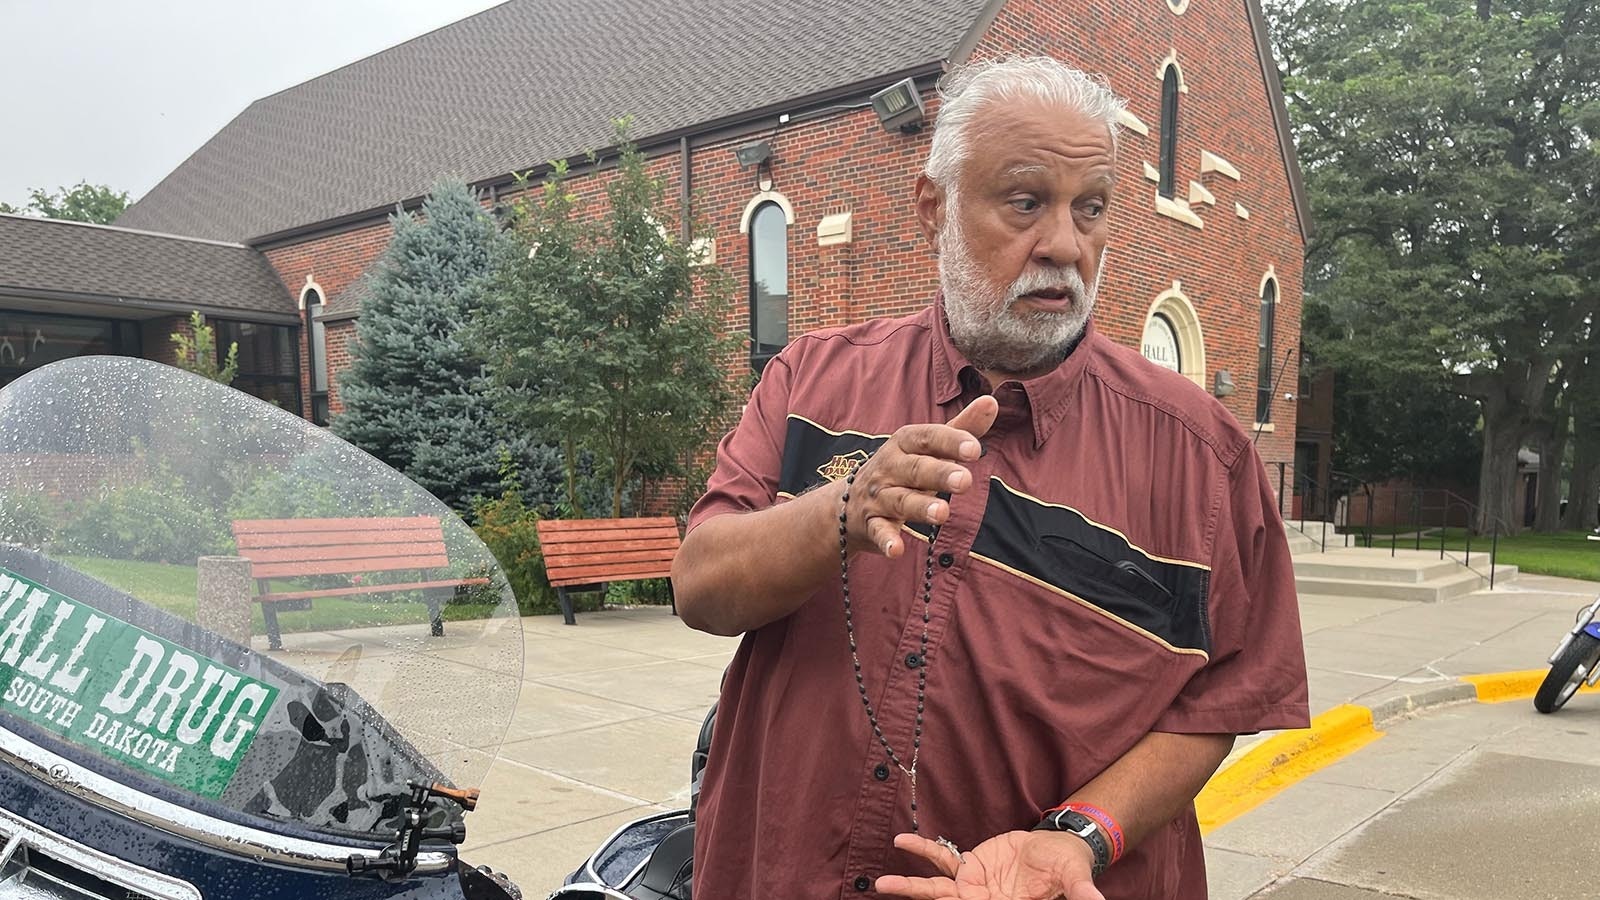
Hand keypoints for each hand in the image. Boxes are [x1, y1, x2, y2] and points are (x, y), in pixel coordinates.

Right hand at [843, 395, 997, 558]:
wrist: (847, 503)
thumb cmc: (901, 469)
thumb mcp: (927, 447)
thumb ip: (960, 428)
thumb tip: (992, 402)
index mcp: (904, 443)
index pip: (928, 438)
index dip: (950, 442)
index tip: (975, 449)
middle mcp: (889, 467)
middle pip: (916, 469)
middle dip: (940, 474)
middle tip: (965, 481)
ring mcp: (879, 496)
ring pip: (900, 501)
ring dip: (920, 507)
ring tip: (943, 513)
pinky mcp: (871, 524)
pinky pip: (878, 532)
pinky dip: (886, 540)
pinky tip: (897, 550)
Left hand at [875, 831, 1105, 899]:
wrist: (1058, 849)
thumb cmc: (1066, 866)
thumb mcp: (1073, 877)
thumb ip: (1080, 891)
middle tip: (887, 893)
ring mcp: (973, 886)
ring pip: (936, 890)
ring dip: (910, 887)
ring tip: (882, 886)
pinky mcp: (970, 866)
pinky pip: (942, 859)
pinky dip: (923, 850)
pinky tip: (903, 842)